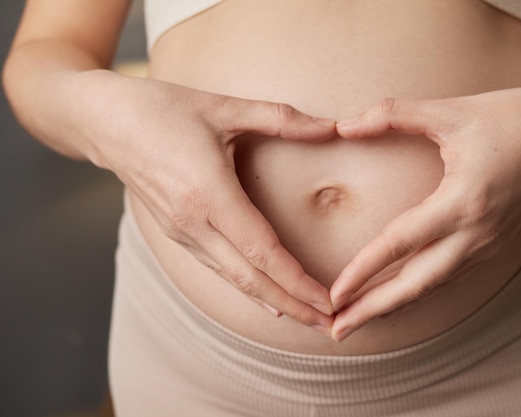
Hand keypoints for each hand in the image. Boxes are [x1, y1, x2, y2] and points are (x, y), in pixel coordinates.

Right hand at [77, 71, 335, 330]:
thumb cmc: (162, 109)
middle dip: (294, 306)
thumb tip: (333, 127)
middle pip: (251, 279)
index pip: (263, 253)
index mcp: (209, 195)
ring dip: (274, 301)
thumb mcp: (223, 107)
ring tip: (308, 318)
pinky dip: (246, 288)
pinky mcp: (175, 233)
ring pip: (233, 280)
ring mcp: (181, 233)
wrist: (103, 121)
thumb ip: (280, 118)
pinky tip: (267, 298)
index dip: (298, 282)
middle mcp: (194, 224)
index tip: (329, 301)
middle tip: (332, 326)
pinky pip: (217, 269)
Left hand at [330, 84, 520, 340]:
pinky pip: (451, 278)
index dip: (362, 271)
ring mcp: (489, 244)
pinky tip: (400, 296)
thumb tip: (345, 126)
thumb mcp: (452, 111)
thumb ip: (394, 115)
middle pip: (416, 285)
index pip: (400, 244)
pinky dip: (420, 292)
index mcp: (463, 202)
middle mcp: (477, 234)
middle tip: (337, 330)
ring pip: (434, 287)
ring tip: (360, 319)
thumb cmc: (514, 117)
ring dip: (395, 306)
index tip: (335, 295)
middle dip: (374, 310)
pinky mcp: (494, 245)